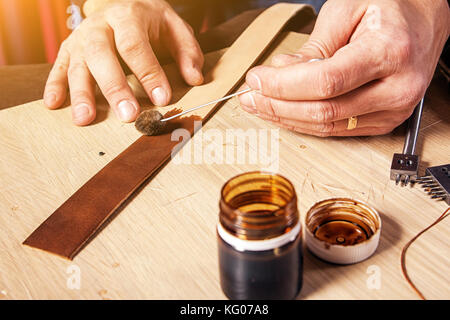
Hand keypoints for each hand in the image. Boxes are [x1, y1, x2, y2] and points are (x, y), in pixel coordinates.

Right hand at [44, 0, 203, 124]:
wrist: (121, 1)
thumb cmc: (150, 21)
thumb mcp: (174, 27)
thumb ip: (187, 51)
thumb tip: (195, 78)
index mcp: (128, 16)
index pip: (136, 46)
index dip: (149, 73)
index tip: (161, 98)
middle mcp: (100, 26)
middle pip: (102, 55)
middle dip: (115, 88)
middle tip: (127, 116)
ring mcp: (81, 38)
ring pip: (78, 64)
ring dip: (81, 93)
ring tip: (85, 119)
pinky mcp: (69, 49)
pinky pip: (59, 67)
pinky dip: (55, 85)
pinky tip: (54, 104)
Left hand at [239, 0, 449, 135]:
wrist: (423, 23)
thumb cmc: (390, 9)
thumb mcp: (347, 11)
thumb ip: (314, 47)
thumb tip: (281, 74)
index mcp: (390, 52)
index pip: (326, 82)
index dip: (284, 85)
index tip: (257, 80)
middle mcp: (398, 87)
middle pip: (324, 111)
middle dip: (278, 105)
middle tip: (252, 96)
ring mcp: (393, 110)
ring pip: (327, 127)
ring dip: (287, 118)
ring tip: (261, 105)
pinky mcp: (384, 121)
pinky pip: (336, 130)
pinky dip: (306, 122)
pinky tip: (285, 112)